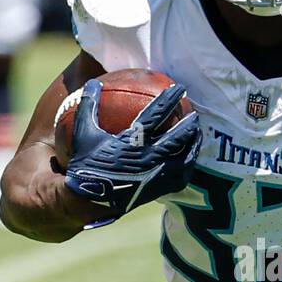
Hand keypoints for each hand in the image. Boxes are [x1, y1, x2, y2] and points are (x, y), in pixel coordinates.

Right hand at [65, 79, 201, 219]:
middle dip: (189, 124)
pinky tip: (190, 159)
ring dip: (193, 144)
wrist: (89, 199)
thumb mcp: (84, 134)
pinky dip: (188, 165)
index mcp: (131, 143)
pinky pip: (181, 176)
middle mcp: (148, 159)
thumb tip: (92, 82)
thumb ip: (88, 107)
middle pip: (177, 138)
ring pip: (184, 158)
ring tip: (198, 134)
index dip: (169, 100)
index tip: (179, 88)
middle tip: (195, 112)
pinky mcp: (159, 189)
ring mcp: (156, 176)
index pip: (155, 116)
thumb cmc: (86, 164)